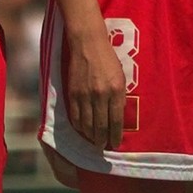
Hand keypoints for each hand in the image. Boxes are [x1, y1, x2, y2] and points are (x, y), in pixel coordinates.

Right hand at [65, 31, 126, 149]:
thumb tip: (117, 118)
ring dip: (90, 136)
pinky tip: (82, 129)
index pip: (116, 122)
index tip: (115, 145)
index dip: (115, 137)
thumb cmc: (108, 60)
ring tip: (93, 141)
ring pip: (86, 124)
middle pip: (101, 126)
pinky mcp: (72, 92)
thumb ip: (119, 98)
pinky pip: (75, 115)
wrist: (88, 44)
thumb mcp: (120, 78)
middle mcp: (100, 95)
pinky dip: (78, 126)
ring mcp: (84, 95)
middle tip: (103, 147)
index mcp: (115, 92)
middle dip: (102, 140)